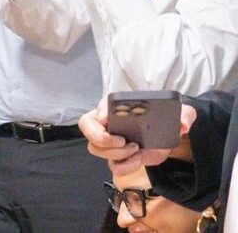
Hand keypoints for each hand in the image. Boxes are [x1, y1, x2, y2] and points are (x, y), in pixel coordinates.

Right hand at [79, 96, 196, 174]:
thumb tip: (183, 125)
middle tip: (122, 141)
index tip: (107, 118)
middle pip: (87, 128)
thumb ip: (185, 114)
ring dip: (115, 153)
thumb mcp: (182, 113)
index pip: (99, 105)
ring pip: (96, 148)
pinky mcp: (119, 158)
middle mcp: (108, 123)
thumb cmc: (169, 119)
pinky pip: (113, 166)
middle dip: (101, 137)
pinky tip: (138, 160)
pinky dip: (124, 166)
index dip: (99, 111)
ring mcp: (110, 141)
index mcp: (117, 106)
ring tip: (135, 149)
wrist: (171, 138)